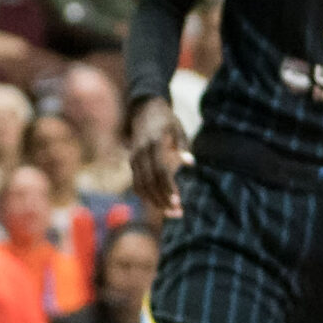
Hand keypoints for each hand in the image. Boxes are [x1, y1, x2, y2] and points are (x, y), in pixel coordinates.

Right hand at [128, 97, 183, 218]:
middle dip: (162, 200)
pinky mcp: (132, 162)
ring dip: (154, 201)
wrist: (142, 108)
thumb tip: (190, 163)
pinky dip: (146, 196)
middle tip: (177, 213)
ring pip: (140, 185)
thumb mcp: (177, 127)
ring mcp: (133, 157)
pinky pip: (136, 183)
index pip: (159, 171)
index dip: (167, 188)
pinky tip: (159, 204)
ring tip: (171, 213)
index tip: (177, 202)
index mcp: (153, 143)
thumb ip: (183, 144)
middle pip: (149, 182)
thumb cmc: (165, 120)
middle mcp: (140, 152)